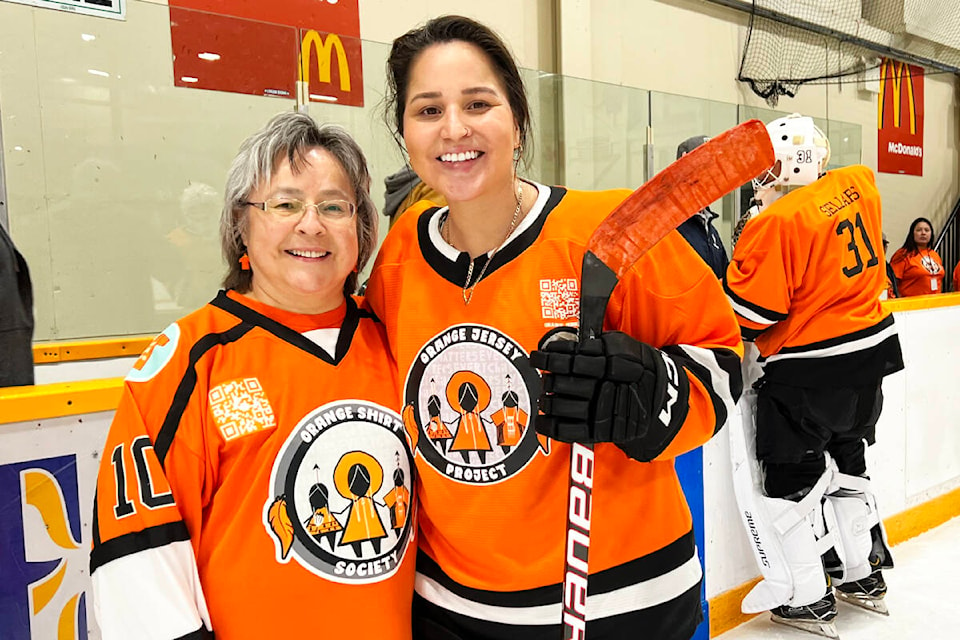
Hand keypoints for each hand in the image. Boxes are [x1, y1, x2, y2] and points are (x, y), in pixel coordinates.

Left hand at [529, 329, 687, 457]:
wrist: (658, 394)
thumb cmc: (631, 365)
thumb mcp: (618, 343)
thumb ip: (592, 344)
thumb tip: (559, 345)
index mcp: (607, 361)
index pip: (568, 359)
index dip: (548, 358)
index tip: (536, 356)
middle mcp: (604, 384)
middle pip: (563, 382)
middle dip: (548, 381)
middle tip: (544, 379)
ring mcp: (602, 409)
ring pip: (562, 405)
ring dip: (547, 402)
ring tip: (543, 399)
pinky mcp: (600, 430)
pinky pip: (568, 431)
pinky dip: (550, 427)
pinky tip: (542, 422)